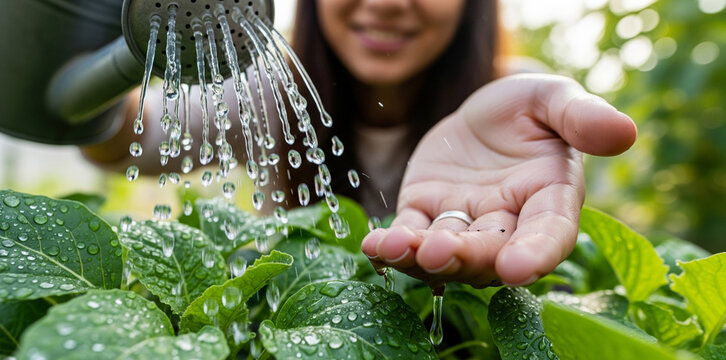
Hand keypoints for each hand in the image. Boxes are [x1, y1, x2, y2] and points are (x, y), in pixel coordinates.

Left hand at [360, 74, 636, 288]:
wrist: (483, 111)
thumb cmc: (527, 107)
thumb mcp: (553, 99)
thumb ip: (580, 116)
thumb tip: (623, 132)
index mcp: (548, 199)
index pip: (549, 235)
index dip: (535, 254)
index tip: (517, 269)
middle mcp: (507, 222)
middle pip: (490, 252)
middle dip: (465, 256)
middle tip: (439, 252)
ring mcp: (464, 222)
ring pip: (446, 251)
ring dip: (420, 257)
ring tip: (395, 249)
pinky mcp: (426, 213)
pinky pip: (409, 235)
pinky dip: (392, 244)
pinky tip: (373, 245)